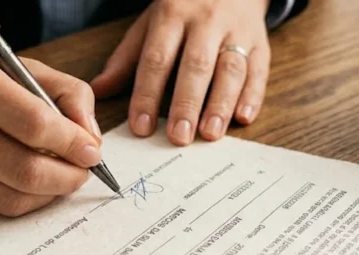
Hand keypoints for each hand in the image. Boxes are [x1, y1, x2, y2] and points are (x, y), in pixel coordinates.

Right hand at [0, 44, 102, 216]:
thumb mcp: (19, 68)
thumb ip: (67, 94)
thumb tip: (91, 139)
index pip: (33, 123)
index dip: (71, 142)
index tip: (91, 151)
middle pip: (25, 169)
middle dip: (68, 177)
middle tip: (84, 171)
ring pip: (12, 197)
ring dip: (50, 194)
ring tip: (63, 178)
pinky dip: (25, 199)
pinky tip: (34, 184)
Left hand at [90, 0, 270, 145]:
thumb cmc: (183, 9)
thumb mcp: (151, 24)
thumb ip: (127, 59)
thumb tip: (98, 92)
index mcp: (171, 15)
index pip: (157, 59)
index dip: (148, 94)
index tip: (141, 126)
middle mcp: (206, 21)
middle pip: (196, 65)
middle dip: (186, 103)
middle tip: (178, 137)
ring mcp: (237, 30)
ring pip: (230, 68)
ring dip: (221, 103)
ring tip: (210, 133)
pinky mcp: (260, 41)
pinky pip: (259, 68)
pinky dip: (253, 95)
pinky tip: (244, 117)